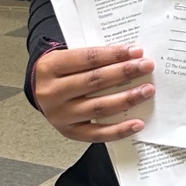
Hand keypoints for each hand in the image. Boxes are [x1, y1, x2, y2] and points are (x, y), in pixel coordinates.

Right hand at [32, 44, 154, 143]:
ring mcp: (60, 115)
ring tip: (147, 90)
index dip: (114, 54)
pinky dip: (119, 129)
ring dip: (127, 99)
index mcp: (51, 67)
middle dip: (124, 72)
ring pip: (99, 107)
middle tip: (146, 66)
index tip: (136, 51)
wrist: (38, 91)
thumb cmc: (60, 72)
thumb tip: (130, 57)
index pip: (88, 58)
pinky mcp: (69, 132)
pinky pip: (97, 134)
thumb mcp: (67, 57)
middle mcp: (52, 92)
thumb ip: (92, 58)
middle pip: (95, 81)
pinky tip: (137, 123)